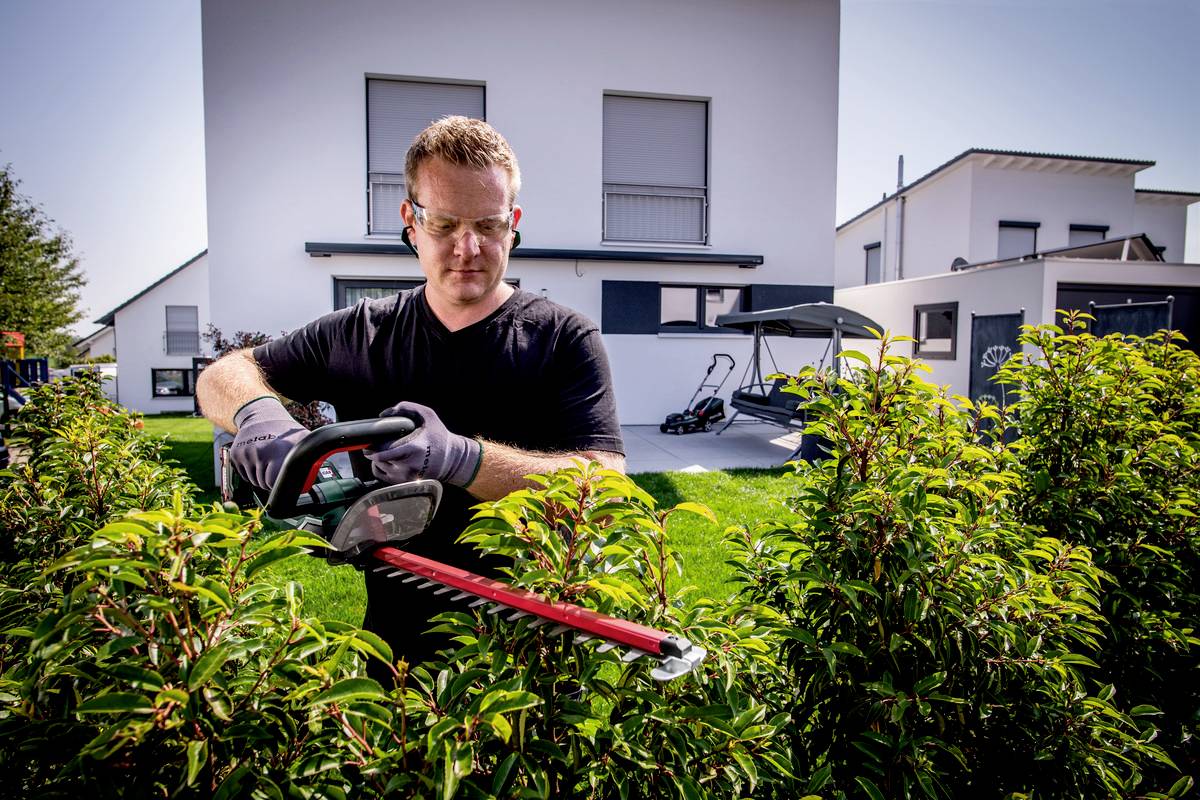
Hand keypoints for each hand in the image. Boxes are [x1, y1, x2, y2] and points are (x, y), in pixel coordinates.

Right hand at [229, 397, 307, 489]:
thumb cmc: (283, 430)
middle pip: (263, 484)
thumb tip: (319, 475)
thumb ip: (310, 456)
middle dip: (270, 480)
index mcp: (278, 450)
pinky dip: (251, 472)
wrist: (260, 415)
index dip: (279, 483)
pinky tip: (257, 459)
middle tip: (275, 465)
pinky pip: (244, 476)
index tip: (282, 477)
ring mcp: (245, 454)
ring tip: (267, 460)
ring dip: (260, 476)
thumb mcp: (301, 439)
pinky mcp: (236, 455)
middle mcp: (260, 452)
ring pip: (253, 481)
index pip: (274, 483)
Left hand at [366, 401, 481, 487]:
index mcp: (414, 449)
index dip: (373, 448)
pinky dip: (378, 466)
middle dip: (373, 450)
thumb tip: (385, 414)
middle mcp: (409, 466)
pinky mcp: (404, 483)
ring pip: (378, 466)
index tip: (368, 441)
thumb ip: (407, 407)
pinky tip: (385, 459)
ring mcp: (406, 477)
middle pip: (379, 459)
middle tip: (374, 442)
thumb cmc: (439, 436)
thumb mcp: (428, 415)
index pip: (385, 453)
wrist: (452, 459)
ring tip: (384, 449)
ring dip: (377, 457)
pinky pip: (381, 475)